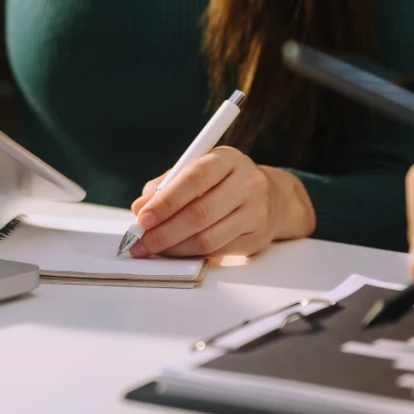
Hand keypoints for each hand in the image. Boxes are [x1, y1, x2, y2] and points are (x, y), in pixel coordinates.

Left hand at [126, 146, 314, 258]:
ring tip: (153, 248)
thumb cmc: (225, 182)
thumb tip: (140, 207)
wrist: (273, 197)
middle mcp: (247, 183)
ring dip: (174, 247)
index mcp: (228, 159)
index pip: (195, 179)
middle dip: (164, 232)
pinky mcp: (256, 238)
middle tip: (141, 241)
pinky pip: (217, 251)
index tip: (142, 217)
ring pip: (208, 238)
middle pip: (200, 213)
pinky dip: (190, 254)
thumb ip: (166, 185)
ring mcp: (255, 212)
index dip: (166, 201)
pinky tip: (175, 252)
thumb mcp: (198, 170)